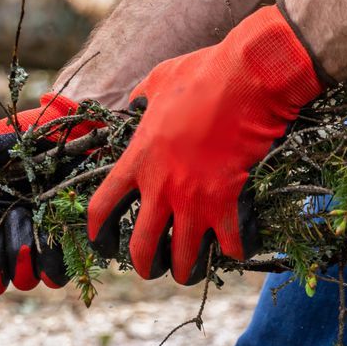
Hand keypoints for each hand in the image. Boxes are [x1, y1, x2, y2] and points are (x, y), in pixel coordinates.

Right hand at [0, 94, 92, 294]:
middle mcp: (3, 244)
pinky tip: (51, 228)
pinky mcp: (64, 247)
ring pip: (23, 280)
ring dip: (22, 252)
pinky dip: (51, 258)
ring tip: (28, 213)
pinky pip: (54, 275)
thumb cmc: (11, 140)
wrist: (61, 128)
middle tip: (5, 217)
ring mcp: (34, 249)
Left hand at [86, 4, 324, 284]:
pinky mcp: (227, 201)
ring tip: (189, 271)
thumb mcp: (158, 81)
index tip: (103, 243)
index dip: (98, 233)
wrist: (247, 78)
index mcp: (137, 160)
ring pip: (183, 257)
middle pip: (141, 248)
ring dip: (186, 269)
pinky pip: (228, 244)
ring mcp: (193, 199)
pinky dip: (233, 253)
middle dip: (145, 266)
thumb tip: (138, 101)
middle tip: (151, 269)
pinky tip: (235, 253)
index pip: (102, 208)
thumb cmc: (202, 74)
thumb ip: (142, 98)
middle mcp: (160, 187)